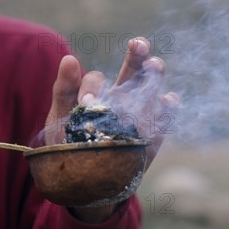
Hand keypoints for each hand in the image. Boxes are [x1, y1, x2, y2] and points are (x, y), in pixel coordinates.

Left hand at [43, 38, 178, 221]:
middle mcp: (119, 100)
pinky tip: (168, 99)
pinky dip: (166, 110)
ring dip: (153, 78)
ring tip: (155, 66)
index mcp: (95, 93)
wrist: (81, 184)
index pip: (95, 79)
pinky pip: (161, 122)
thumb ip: (65, 89)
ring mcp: (137, 118)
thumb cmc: (67, 143)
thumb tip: (68, 57)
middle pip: (131, 73)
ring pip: (149, 92)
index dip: (92, 86)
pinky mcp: (149, 139)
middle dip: (137, 57)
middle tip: (139, 44)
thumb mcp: (61, 116)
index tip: (87, 101)